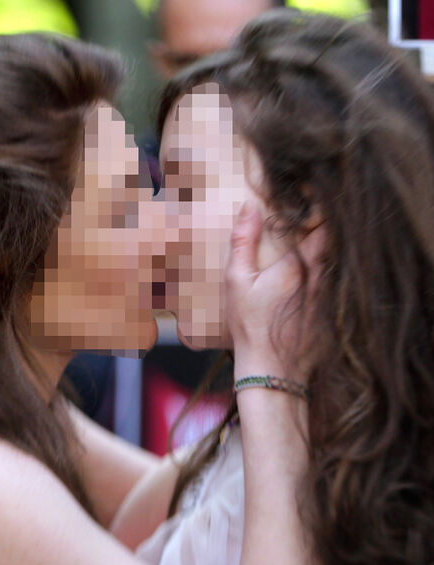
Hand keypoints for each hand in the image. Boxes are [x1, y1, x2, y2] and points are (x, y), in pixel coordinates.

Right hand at [225, 202, 324, 381]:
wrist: (271, 369)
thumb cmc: (250, 326)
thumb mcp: (236, 281)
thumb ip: (243, 242)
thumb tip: (249, 207)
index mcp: (298, 266)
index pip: (320, 225)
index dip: (318, 205)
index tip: (309, 191)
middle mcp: (319, 278)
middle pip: (330, 240)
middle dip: (320, 223)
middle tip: (305, 211)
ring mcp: (327, 295)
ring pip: (332, 260)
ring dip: (322, 246)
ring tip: (305, 238)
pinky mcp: (328, 310)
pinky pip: (330, 280)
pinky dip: (322, 268)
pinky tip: (305, 273)